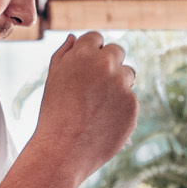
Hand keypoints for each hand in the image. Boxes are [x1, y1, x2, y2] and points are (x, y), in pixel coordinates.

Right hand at [30, 31, 137, 180]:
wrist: (63, 150)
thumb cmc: (54, 113)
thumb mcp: (53, 78)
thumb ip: (64, 54)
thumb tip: (74, 37)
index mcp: (83, 53)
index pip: (96, 38)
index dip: (92, 51)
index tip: (87, 66)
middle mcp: (106, 64)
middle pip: (118, 51)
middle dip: (110, 63)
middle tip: (97, 84)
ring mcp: (122, 85)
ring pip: (129, 74)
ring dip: (119, 83)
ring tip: (99, 104)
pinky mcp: (133, 105)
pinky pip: (131, 100)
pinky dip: (122, 107)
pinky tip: (105, 120)